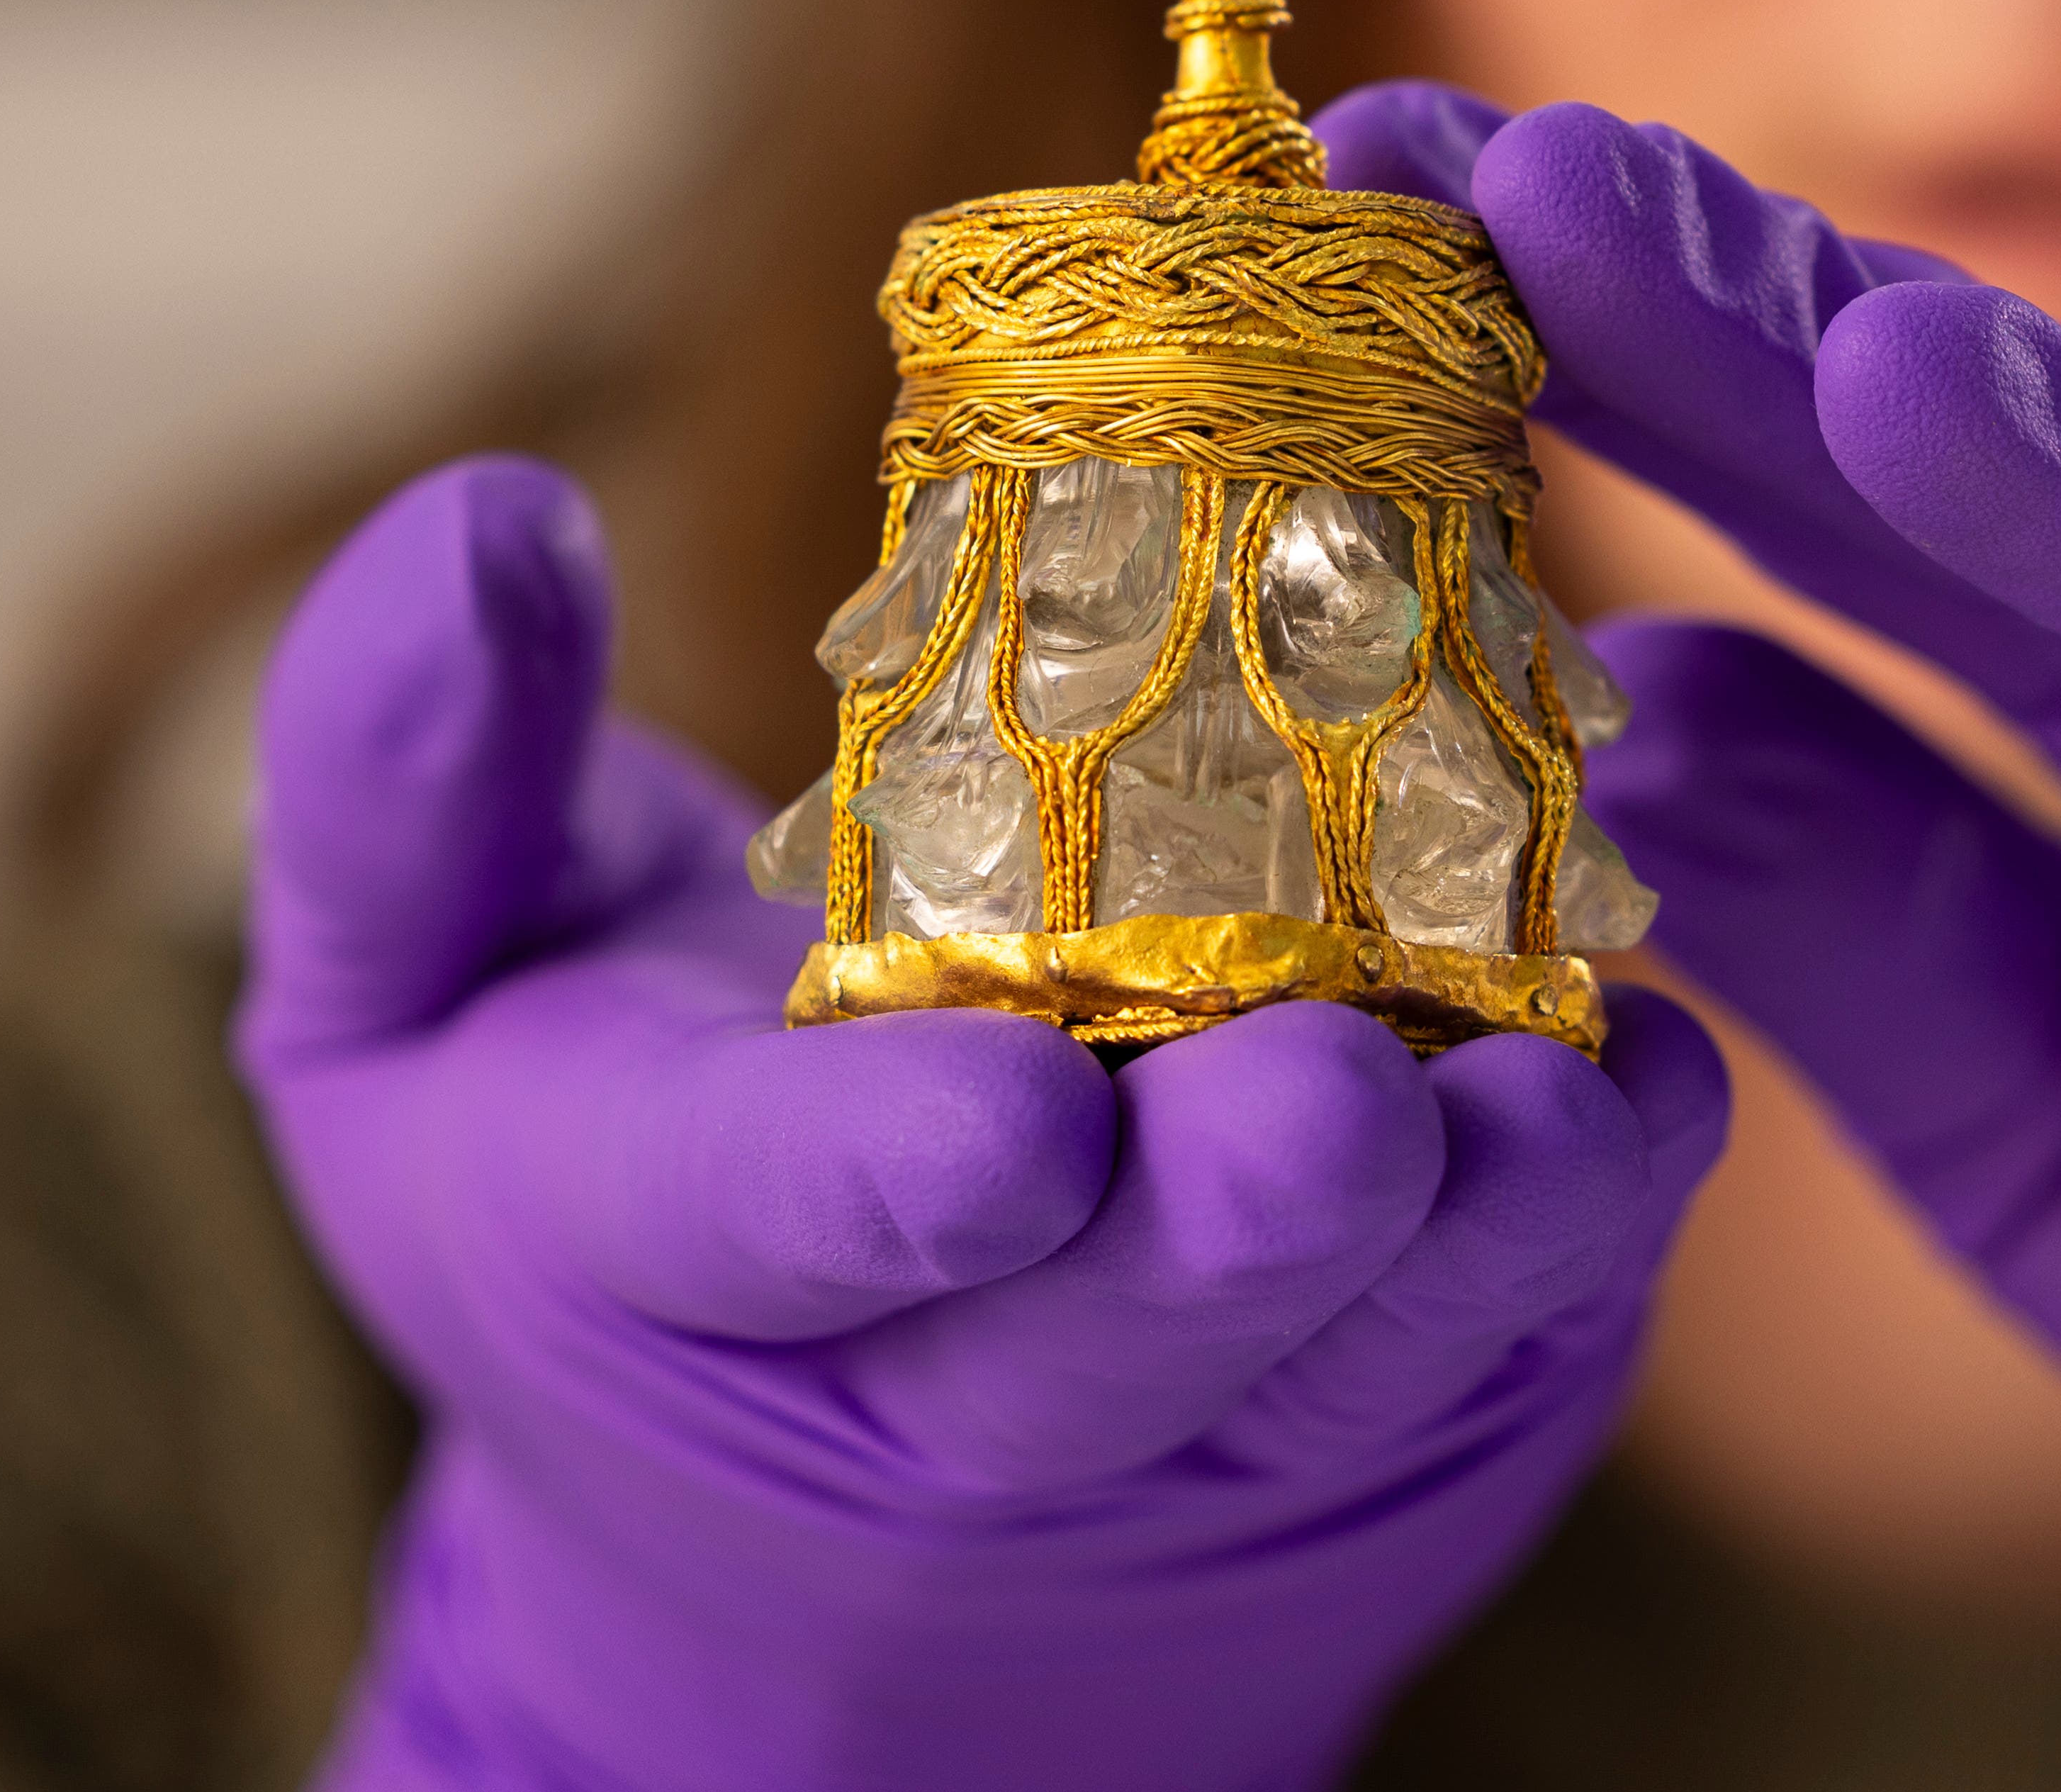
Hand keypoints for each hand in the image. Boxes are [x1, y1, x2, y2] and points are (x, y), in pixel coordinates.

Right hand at [236, 459, 1729, 1791]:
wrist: (797, 1539)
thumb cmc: (595, 1190)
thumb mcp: (412, 1000)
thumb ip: (408, 775)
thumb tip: (485, 521)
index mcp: (669, 1265)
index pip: (761, 1230)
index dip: (882, 1182)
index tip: (1006, 1111)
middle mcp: (938, 1393)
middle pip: (1103, 1335)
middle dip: (1231, 1223)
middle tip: (1343, 1090)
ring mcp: (1186, 1442)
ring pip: (1346, 1360)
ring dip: (1471, 1240)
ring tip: (1576, 1092)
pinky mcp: (1382, 1431)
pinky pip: (1507, 1352)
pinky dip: (1588, 1234)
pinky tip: (1652, 1083)